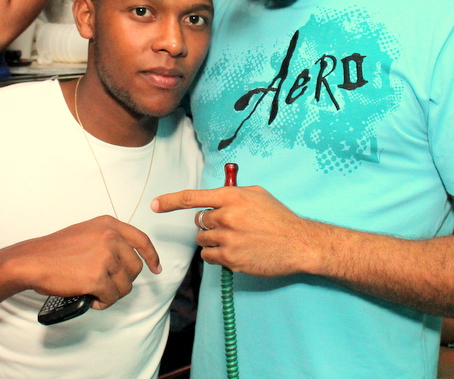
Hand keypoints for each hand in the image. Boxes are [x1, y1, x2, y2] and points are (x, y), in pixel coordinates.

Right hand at [10, 216, 160, 309]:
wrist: (33, 260)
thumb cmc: (56, 250)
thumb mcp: (87, 231)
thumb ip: (109, 239)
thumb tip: (127, 258)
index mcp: (109, 224)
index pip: (141, 240)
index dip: (151, 256)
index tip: (156, 268)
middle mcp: (110, 237)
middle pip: (135, 267)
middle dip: (124, 281)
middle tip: (108, 286)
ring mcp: (105, 257)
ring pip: (125, 285)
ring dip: (113, 293)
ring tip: (97, 292)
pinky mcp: (97, 278)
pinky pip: (112, 297)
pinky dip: (103, 303)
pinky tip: (92, 299)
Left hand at [152, 185, 311, 276]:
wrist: (298, 243)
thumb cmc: (279, 217)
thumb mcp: (256, 194)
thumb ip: (232, 193)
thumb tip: (214, 197)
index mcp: (231, 197)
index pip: (192, 198)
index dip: (170, 201)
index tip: (155, 205)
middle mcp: (227, 217)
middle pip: (199, 221)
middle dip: (209, 224)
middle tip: (229, 226)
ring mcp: (228, 239)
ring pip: (202, 240)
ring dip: (213, 240)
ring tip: (236, 239)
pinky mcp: (231, 259)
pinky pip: (209, 257)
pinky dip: (216, 255)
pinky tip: (234, 251)